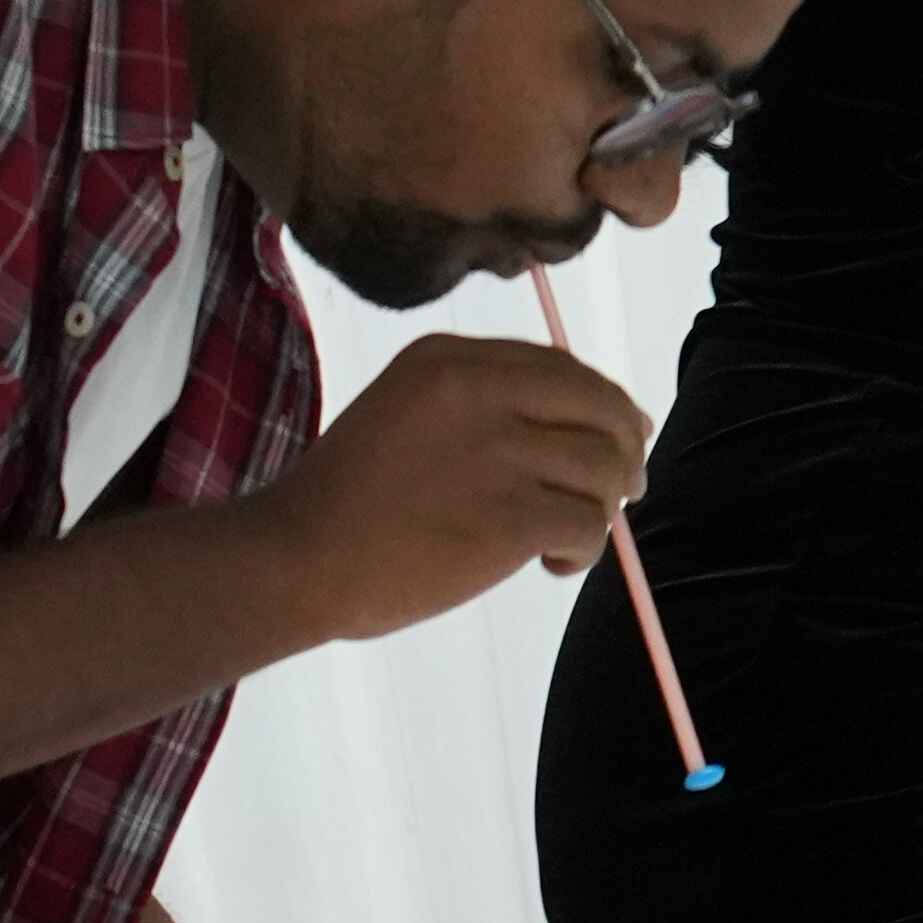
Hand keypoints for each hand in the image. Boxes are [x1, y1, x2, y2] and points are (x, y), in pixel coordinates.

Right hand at [250, 334, 649, 640]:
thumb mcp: (407, 414)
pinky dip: (586, 550)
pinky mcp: (511, 514)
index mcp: (449, 357)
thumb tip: (590, 426)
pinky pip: (590, 524)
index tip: (616, 436)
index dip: (602, 404)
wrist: (296, 560)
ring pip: (606, 468)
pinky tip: (551, 565)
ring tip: (565, 539)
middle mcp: (479, 389)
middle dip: (626, 450)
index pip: (563, 367)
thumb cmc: (348, 502)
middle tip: (623, 491)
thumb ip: (483, 405)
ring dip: (603, 508)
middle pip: (602, 407)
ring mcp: (498, 450)